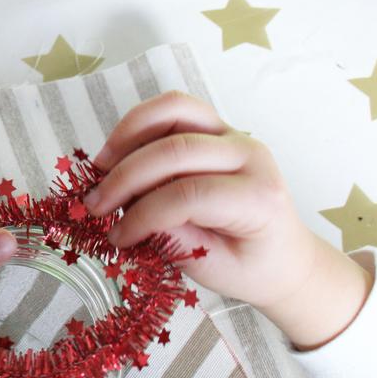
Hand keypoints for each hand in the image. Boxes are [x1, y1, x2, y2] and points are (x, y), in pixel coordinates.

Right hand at [83, 91, 371, 349]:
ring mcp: (233, 135)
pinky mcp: (215, 127)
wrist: (281, 255)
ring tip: (100, 167)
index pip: (189, 195)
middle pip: (176, 151)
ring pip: (174, 111)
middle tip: (94, 206)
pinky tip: (116, 152)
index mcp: (258, 198)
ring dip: (127, 135)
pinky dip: (137, 124)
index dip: (143, 216)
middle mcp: (251, 156)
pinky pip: (172, 109)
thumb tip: (126, 213)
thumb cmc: (249, 266)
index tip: (116, 238)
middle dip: (125, 178)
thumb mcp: (212, 268)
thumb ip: (172, 236)